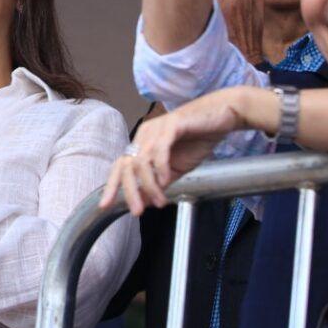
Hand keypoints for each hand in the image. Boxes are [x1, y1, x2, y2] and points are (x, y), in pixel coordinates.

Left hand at [100, 89, 251, 213]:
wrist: (222, 117)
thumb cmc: (199, 139)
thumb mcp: (176, 168)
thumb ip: (160, 183)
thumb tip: (145, 202)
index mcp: (142, 143)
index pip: (120, 165)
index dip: (111, 185)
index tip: (105, 205)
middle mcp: (145, 134)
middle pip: (127, 165)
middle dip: (130, 190)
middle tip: (137, 211)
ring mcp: (157, 128)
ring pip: (142, 161)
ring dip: (149, 185)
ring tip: (160, 201)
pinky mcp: (172, 124)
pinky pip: (160, 150)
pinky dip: (161, 168)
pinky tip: (167, 181)